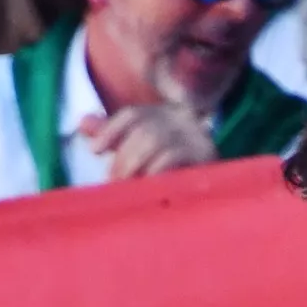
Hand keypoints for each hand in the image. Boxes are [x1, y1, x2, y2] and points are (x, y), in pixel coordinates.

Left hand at [79, 106, 218, 180]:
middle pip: (144, 129)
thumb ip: (114, 135)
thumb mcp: (142, 149)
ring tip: (127, 187)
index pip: (134, 115)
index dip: (111, 129)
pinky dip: (154, 170)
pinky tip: (147, 185)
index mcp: (167, 115)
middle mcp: (184, 121)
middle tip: (113, 181)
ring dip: (134, 164)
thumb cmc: (176, 173)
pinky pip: (173, 157)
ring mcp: (198, 139)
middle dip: (123, 156)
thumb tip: (84, 123)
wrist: (223, 191)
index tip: (94, 150)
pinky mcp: (209, 158)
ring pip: (154, 140)